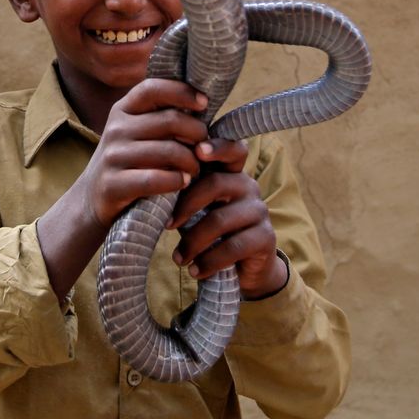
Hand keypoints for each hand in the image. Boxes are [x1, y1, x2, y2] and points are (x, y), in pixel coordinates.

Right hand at [79, 78, 208, 226]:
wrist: (92, 199)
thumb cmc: (128, 162)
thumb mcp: (136, 132)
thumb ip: (160, 117)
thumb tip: (201, 102)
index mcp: (122, 110)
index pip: (153, 89)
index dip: (182, 92)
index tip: (204, 103)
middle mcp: (116, 129)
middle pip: (170, 120)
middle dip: (198, 133)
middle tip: (205, 148)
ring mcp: (112, 156)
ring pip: (169, 151)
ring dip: (192, 162)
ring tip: (196, 170)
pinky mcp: (112, 184)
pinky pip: (155, 178)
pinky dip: (177, 181)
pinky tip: (183, 183)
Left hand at [167, 137, 287, 298]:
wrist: (241, 270)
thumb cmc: (209, 233)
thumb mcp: (195, 210)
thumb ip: (183, 194)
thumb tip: (152, 186)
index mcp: (230, 173)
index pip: (231, 150)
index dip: (217, 147)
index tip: (197, 151)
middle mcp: (248, 186)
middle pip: (216, 184)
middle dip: (186, 206)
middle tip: (166, 226)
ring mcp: (259, 211)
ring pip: (220, 220)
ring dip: (193, 242)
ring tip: (178, 259)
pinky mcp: (266, 237)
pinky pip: (233, 247)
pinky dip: (209, 261)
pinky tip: (195, 271)